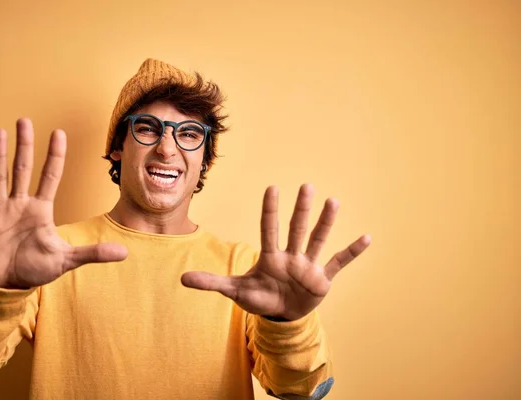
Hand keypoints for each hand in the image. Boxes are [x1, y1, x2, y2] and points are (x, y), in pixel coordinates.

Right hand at [0, 118, 127, 288]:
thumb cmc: (35, 268)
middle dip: (24, 146)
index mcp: (40, 210)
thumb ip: (93, 253)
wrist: (7, 284)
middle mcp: (19, 204)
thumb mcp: (66, 260)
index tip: (58, 133)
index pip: (50, 176)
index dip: (55, 156)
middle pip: (22, 169)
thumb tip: (125, 252)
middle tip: (25, 120)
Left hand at [181, 184, 369, 320]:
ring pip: (317, 240)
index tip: (272, 189)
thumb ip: (212, 283)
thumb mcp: (235, 291)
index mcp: (270, 256)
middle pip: (296, 229)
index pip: (268, 229)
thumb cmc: (259, 297)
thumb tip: (181, 279)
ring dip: (326, 222)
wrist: (281, 315)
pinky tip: (366, 238)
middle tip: (306, 186)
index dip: (270, 210)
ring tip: (333, 201)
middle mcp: (290, 256)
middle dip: (300, 210)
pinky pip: (338, 262)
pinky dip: (351, 252)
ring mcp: (307, 265)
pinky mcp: (322, 278)